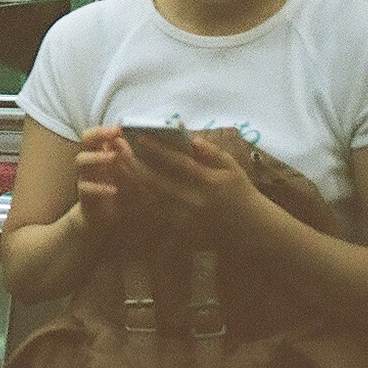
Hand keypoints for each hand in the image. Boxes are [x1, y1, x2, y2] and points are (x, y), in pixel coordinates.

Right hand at [74, 124, 129, 237]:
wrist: (101, 221)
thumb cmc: (117, 194)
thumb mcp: (127, 175)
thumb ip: (126, 159)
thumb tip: (123, 141)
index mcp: (99, 154)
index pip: (97, 134)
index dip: (104, 129)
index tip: (119, 127)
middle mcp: (90, 163)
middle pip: (86, 140)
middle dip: (98, 133)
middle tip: (114, 132)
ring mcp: (85, 178)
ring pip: (81, 160)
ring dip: (97, 157)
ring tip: (113, 156)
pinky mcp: (85, 196)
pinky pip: (86, 188)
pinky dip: (99, 188)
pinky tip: (113, 189)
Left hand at [126, 132, 261, 229]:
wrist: (251, 229)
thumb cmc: (241, 193)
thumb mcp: (234, 168)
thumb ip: (213, 152)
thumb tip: (191, 139)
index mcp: (210, 182)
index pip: (179, 163)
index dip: (157, 150)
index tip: (139, 138)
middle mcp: (196, 201)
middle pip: (157, 182)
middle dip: (134, 163)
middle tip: (117, 148)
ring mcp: (187, 218)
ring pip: (151, 198)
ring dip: (131, 179)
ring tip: (116, 162)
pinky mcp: (181, 230)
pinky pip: (155, 212)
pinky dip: (139, 197)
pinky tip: (126, 183)